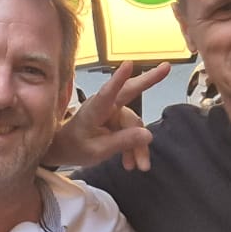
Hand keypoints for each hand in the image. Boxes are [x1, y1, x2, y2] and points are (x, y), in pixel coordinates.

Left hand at [43, 60, 168, 171]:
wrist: (63, 150)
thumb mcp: (97, 151)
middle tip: (167, 67)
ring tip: (140, 167)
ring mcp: (113, 111)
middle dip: (149, 80)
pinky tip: (131, 164)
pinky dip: (133, 147)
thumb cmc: (74, 147)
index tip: (128, 64)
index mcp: (95, 110)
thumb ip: (122, 142)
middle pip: (130, 91)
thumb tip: (149, 135)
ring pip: (134, 125)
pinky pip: (131, 131)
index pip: (108, 93)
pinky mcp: (117, 119)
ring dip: (138, 146)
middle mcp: (106, 106)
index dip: (119, 79)